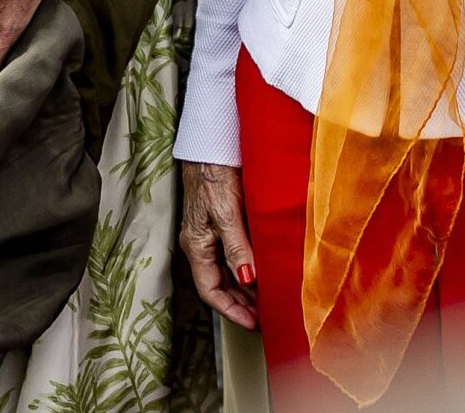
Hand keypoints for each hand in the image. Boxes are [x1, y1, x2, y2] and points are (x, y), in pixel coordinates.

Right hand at [181, 160, 259, 328]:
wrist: (212, 142)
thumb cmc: (214, 174)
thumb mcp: (226, 213)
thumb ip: (236, 247)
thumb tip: (247, 280)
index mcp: (196, 245)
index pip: (210, 290)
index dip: (231, 310)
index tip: (253, 322)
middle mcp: (201, 242)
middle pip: (219, 283)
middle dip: (240, 301)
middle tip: (265, 314)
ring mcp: (211, 231)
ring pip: (227, 268)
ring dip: (245, 285)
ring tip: (268, 297)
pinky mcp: (223, 218)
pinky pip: (234, 251)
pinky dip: (248, 264)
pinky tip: (264, 266)